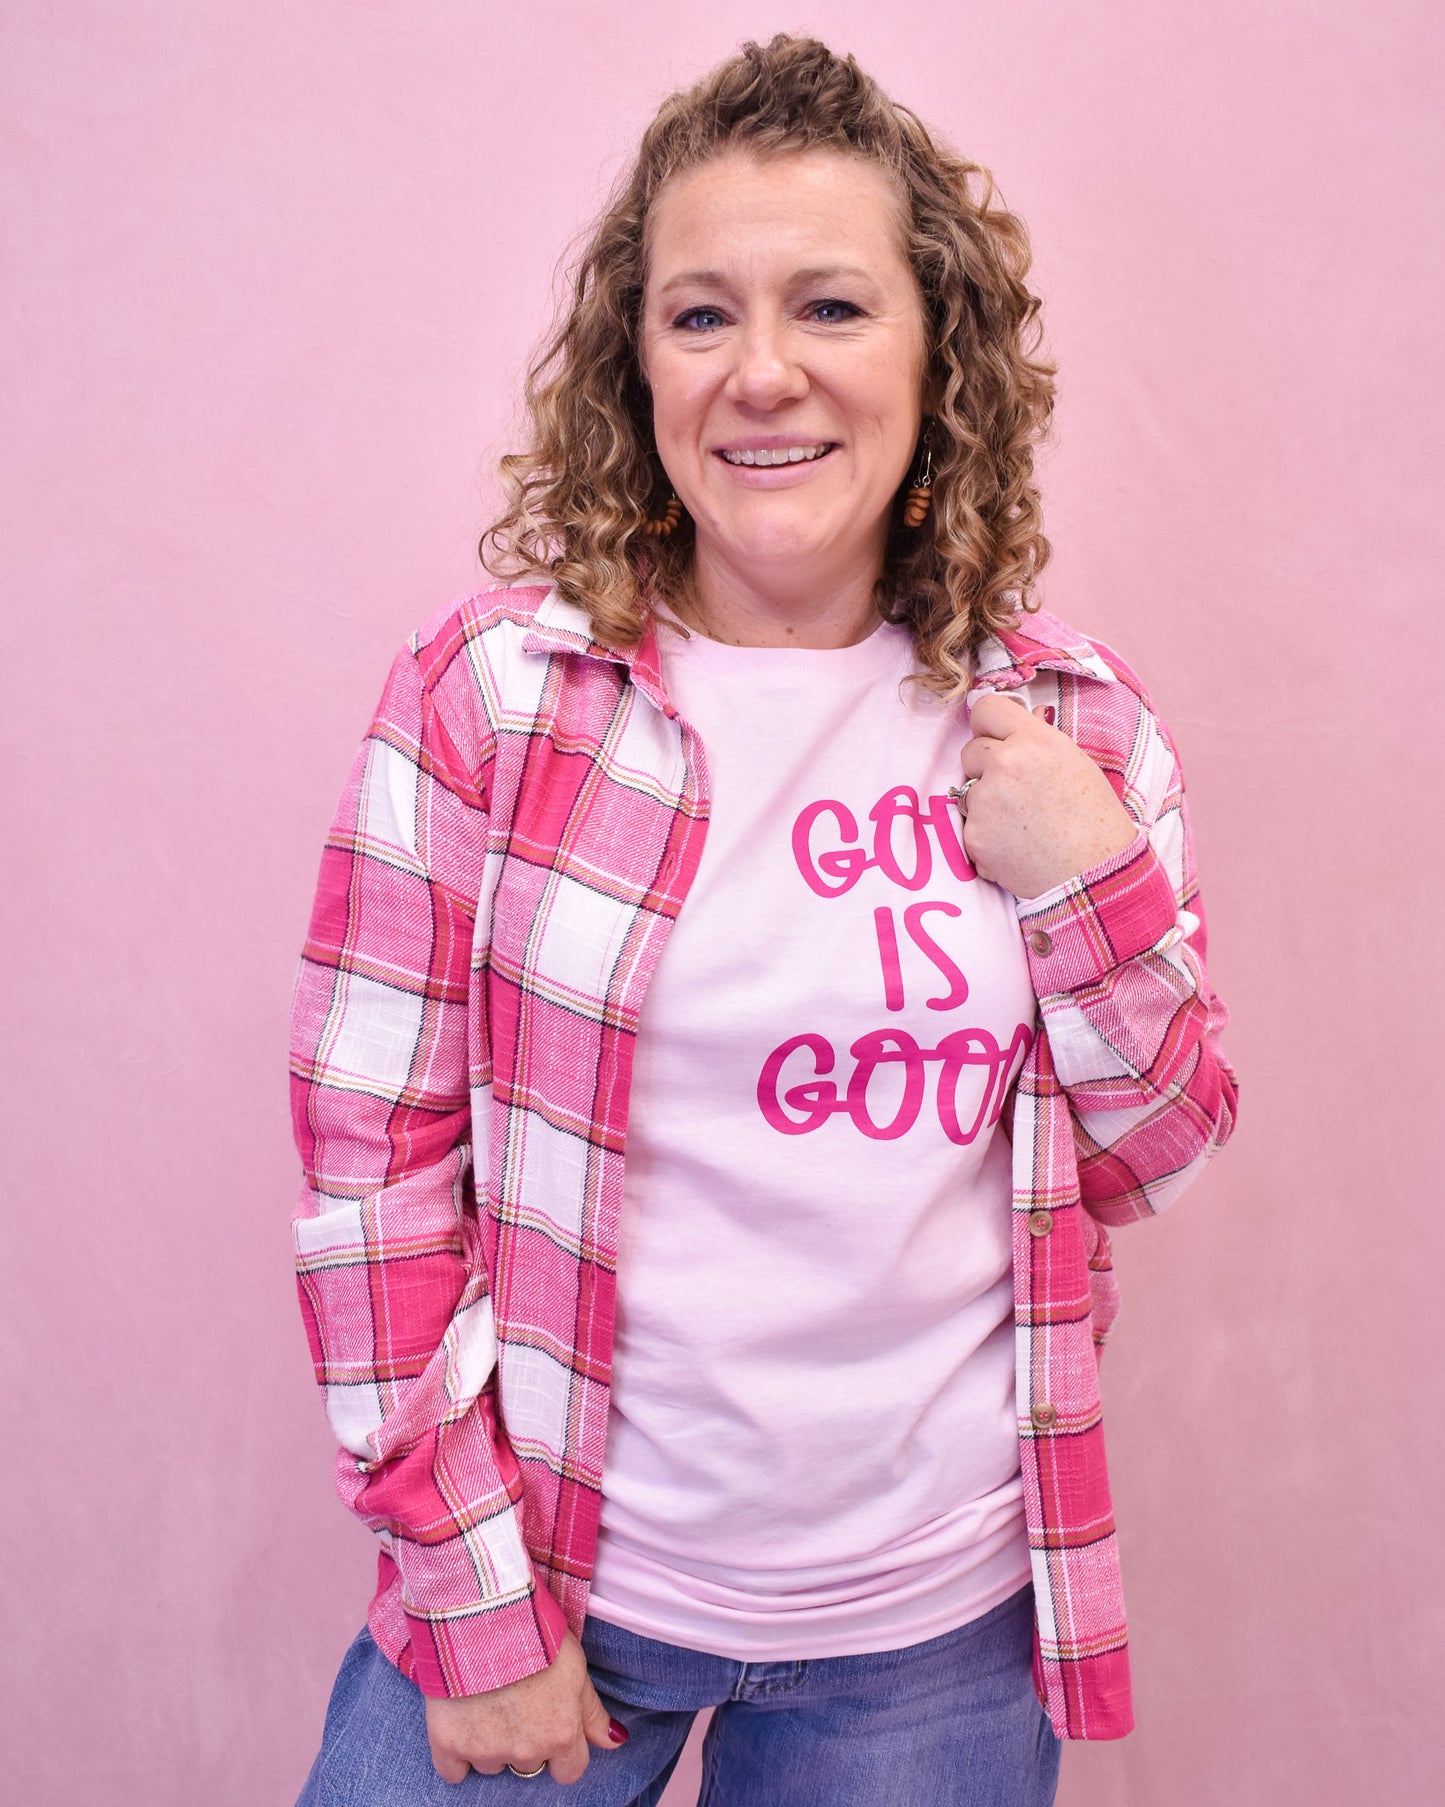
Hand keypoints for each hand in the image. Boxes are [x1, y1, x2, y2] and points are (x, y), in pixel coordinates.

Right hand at [424, 1631, 625, 1784]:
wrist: (480, 1615)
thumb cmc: (533, 1634)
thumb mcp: (574, 1665)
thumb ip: (592, 1711)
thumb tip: (615, 1741)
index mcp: (561, 1734)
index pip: (570, 1770)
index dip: (561, 1749)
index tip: (549, 1726)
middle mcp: (525, 1750)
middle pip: (528, 1764)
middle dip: (524, 1740)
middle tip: (514, 1700)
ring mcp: (485, 1750)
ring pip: (491, 1764)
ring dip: (490, 1742)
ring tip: (486, 1699)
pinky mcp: (448, 1744)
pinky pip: (453, 1771)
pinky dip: (455, 1754)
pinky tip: (461, 1721)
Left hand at [958, 694, 1138, 898]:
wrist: (1095, 873)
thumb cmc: (1094, 819)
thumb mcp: (1074, 762)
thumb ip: (1036, 742)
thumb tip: (1012, 727)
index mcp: (1034, 740)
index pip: (985, 708)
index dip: (989, 725)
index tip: (995, 738)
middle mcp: (1005, 764)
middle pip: (970, 749)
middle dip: (986, 766)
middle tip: (1017, 790)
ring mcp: (985, 801)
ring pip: (967, 789)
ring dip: (986, 801)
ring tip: (1021, 822)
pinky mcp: (974, 835)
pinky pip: (969, 824)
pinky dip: (986, 834)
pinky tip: (1015, 844)